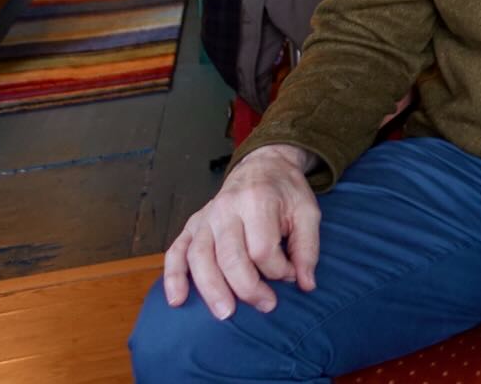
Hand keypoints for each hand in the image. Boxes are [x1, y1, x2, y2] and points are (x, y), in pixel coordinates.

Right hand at [162, 144, 320, 319]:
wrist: (263, 166)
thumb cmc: (286, 193)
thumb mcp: (308, 211)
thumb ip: (308, 247)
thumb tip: (306, 284)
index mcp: (257, 201)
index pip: (262, 248)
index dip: (278, 269)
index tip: (290, 274)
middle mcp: (226, 208)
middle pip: (229, 257)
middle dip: (248, 288)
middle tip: (266, 305)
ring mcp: (205, 217)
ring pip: (199, 257)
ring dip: (211, 289)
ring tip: (226, 313)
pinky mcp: (192, 225)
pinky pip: (176, 251)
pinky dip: (173, 277)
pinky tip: (177, 300)